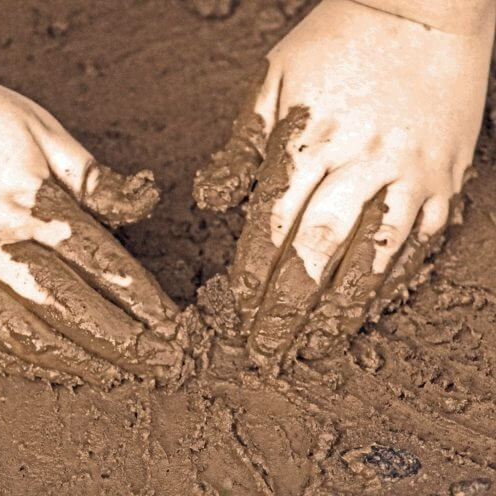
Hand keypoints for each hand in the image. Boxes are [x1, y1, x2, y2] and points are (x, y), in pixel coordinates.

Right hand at [0, 57, 185, 387]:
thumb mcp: (39, 127)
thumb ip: (91, 176)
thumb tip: (141, 205)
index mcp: (33, 203)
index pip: (104, 266)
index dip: (143, 302)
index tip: (173, 328)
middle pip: (75, 311)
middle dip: (124, 344)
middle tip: (159, 367)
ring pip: (28, 335)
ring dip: (77, 362)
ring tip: (113, 378)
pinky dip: (15, 362)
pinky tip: (45, 371)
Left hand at [193, 0, 493, 370]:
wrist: (424, 8)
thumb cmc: (337, 41)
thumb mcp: (272, 80)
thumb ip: (240, 145)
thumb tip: (211, 201)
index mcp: (309, 140)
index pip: (271, 226)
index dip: (251, 276)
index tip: (234, 312)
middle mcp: (360, 164)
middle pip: (315, 254)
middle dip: (286, 310)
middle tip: (264, 352)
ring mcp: (409, 175)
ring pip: (370, 261)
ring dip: (339, 312)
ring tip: (314, 348)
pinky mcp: (444, 180)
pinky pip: (417, 244)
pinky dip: (391, 284)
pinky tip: (368, 311)